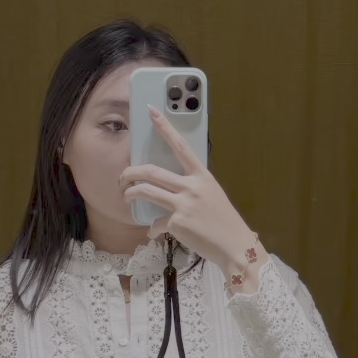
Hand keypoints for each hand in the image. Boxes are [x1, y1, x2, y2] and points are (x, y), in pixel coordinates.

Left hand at [120, 107, 258, 276]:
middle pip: (151, 171)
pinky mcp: (177, 223)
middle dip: (130, 173)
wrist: (235, 245)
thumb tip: (170, 191)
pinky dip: (153, 229)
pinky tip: (154, 232)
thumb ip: (191, 189)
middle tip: (122, 178)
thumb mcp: (211, 195)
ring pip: (146, 192)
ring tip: (126, 196)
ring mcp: (183, 205)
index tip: (151, 111)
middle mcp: (192, 186)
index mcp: (202, 175)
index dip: (164, 128)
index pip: (180, 146)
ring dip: (130, 193)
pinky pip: (156, 223)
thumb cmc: (224, 221)